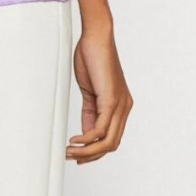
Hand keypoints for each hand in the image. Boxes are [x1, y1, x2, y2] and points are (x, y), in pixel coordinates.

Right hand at [68, 25, 132, 163]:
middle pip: (111, 145)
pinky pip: (102, 130)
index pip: (111, 139)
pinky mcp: (112, 100)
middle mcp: (124, 108)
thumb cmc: (92, 59)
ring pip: (108, 141)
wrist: (96, 38)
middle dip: (90, 156)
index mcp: (120, 106)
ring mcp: (120, 105)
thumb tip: (87, 133)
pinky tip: (75, 140)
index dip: (95, 152)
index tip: (78, 156)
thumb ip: (91, 114)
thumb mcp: (90, 93)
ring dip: (87, 151)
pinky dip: (87, 139)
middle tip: (72, 157)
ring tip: (70, 151)